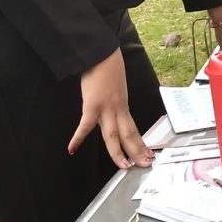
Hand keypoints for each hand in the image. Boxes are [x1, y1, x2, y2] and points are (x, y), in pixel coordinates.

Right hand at [70, 48, 151, 168]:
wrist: (103, 55)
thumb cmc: (108, 68)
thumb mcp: (116, 87)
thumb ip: (115, 99)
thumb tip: (112, 106)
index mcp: (123, 105)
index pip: (134, 129)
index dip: (141, 143)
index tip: (149, 153)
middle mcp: (118, 109)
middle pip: (129, 135)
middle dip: (137, 152)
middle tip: (145, 165)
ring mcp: (106, 108)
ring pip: (114, 135)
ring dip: (119, 153)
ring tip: (123, 166)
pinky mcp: (92, 105)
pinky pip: (85, 125)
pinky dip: (78, 138)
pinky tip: (72, 149)